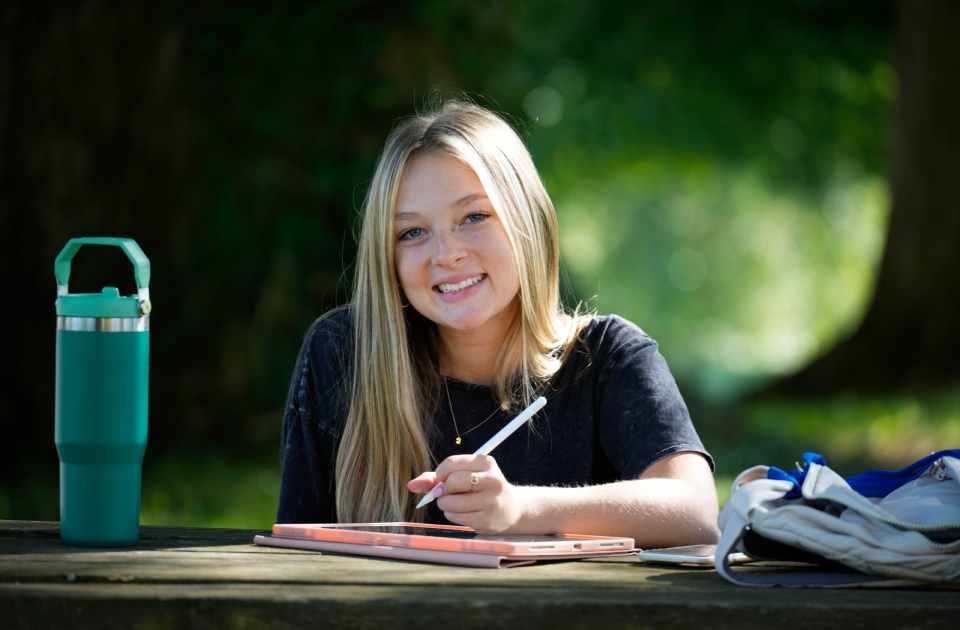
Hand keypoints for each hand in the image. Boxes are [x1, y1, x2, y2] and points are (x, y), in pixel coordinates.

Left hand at [406, 454, 522, 533]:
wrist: (511, 508)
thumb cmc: (480, 488)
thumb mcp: (464, 475)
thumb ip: (435, 478)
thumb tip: (410, 485)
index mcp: (486, 462)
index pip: (450, 463)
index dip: (440, 473)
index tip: (443, 479)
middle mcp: (492, 480)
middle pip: (451, 482)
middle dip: (443, 489)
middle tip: (448, 492)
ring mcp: (491, 501)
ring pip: (450, 502)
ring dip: (445, 504)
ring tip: (454, 503)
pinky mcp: (487, 520)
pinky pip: (456, 517)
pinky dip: (451, 514)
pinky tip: (462, 512)